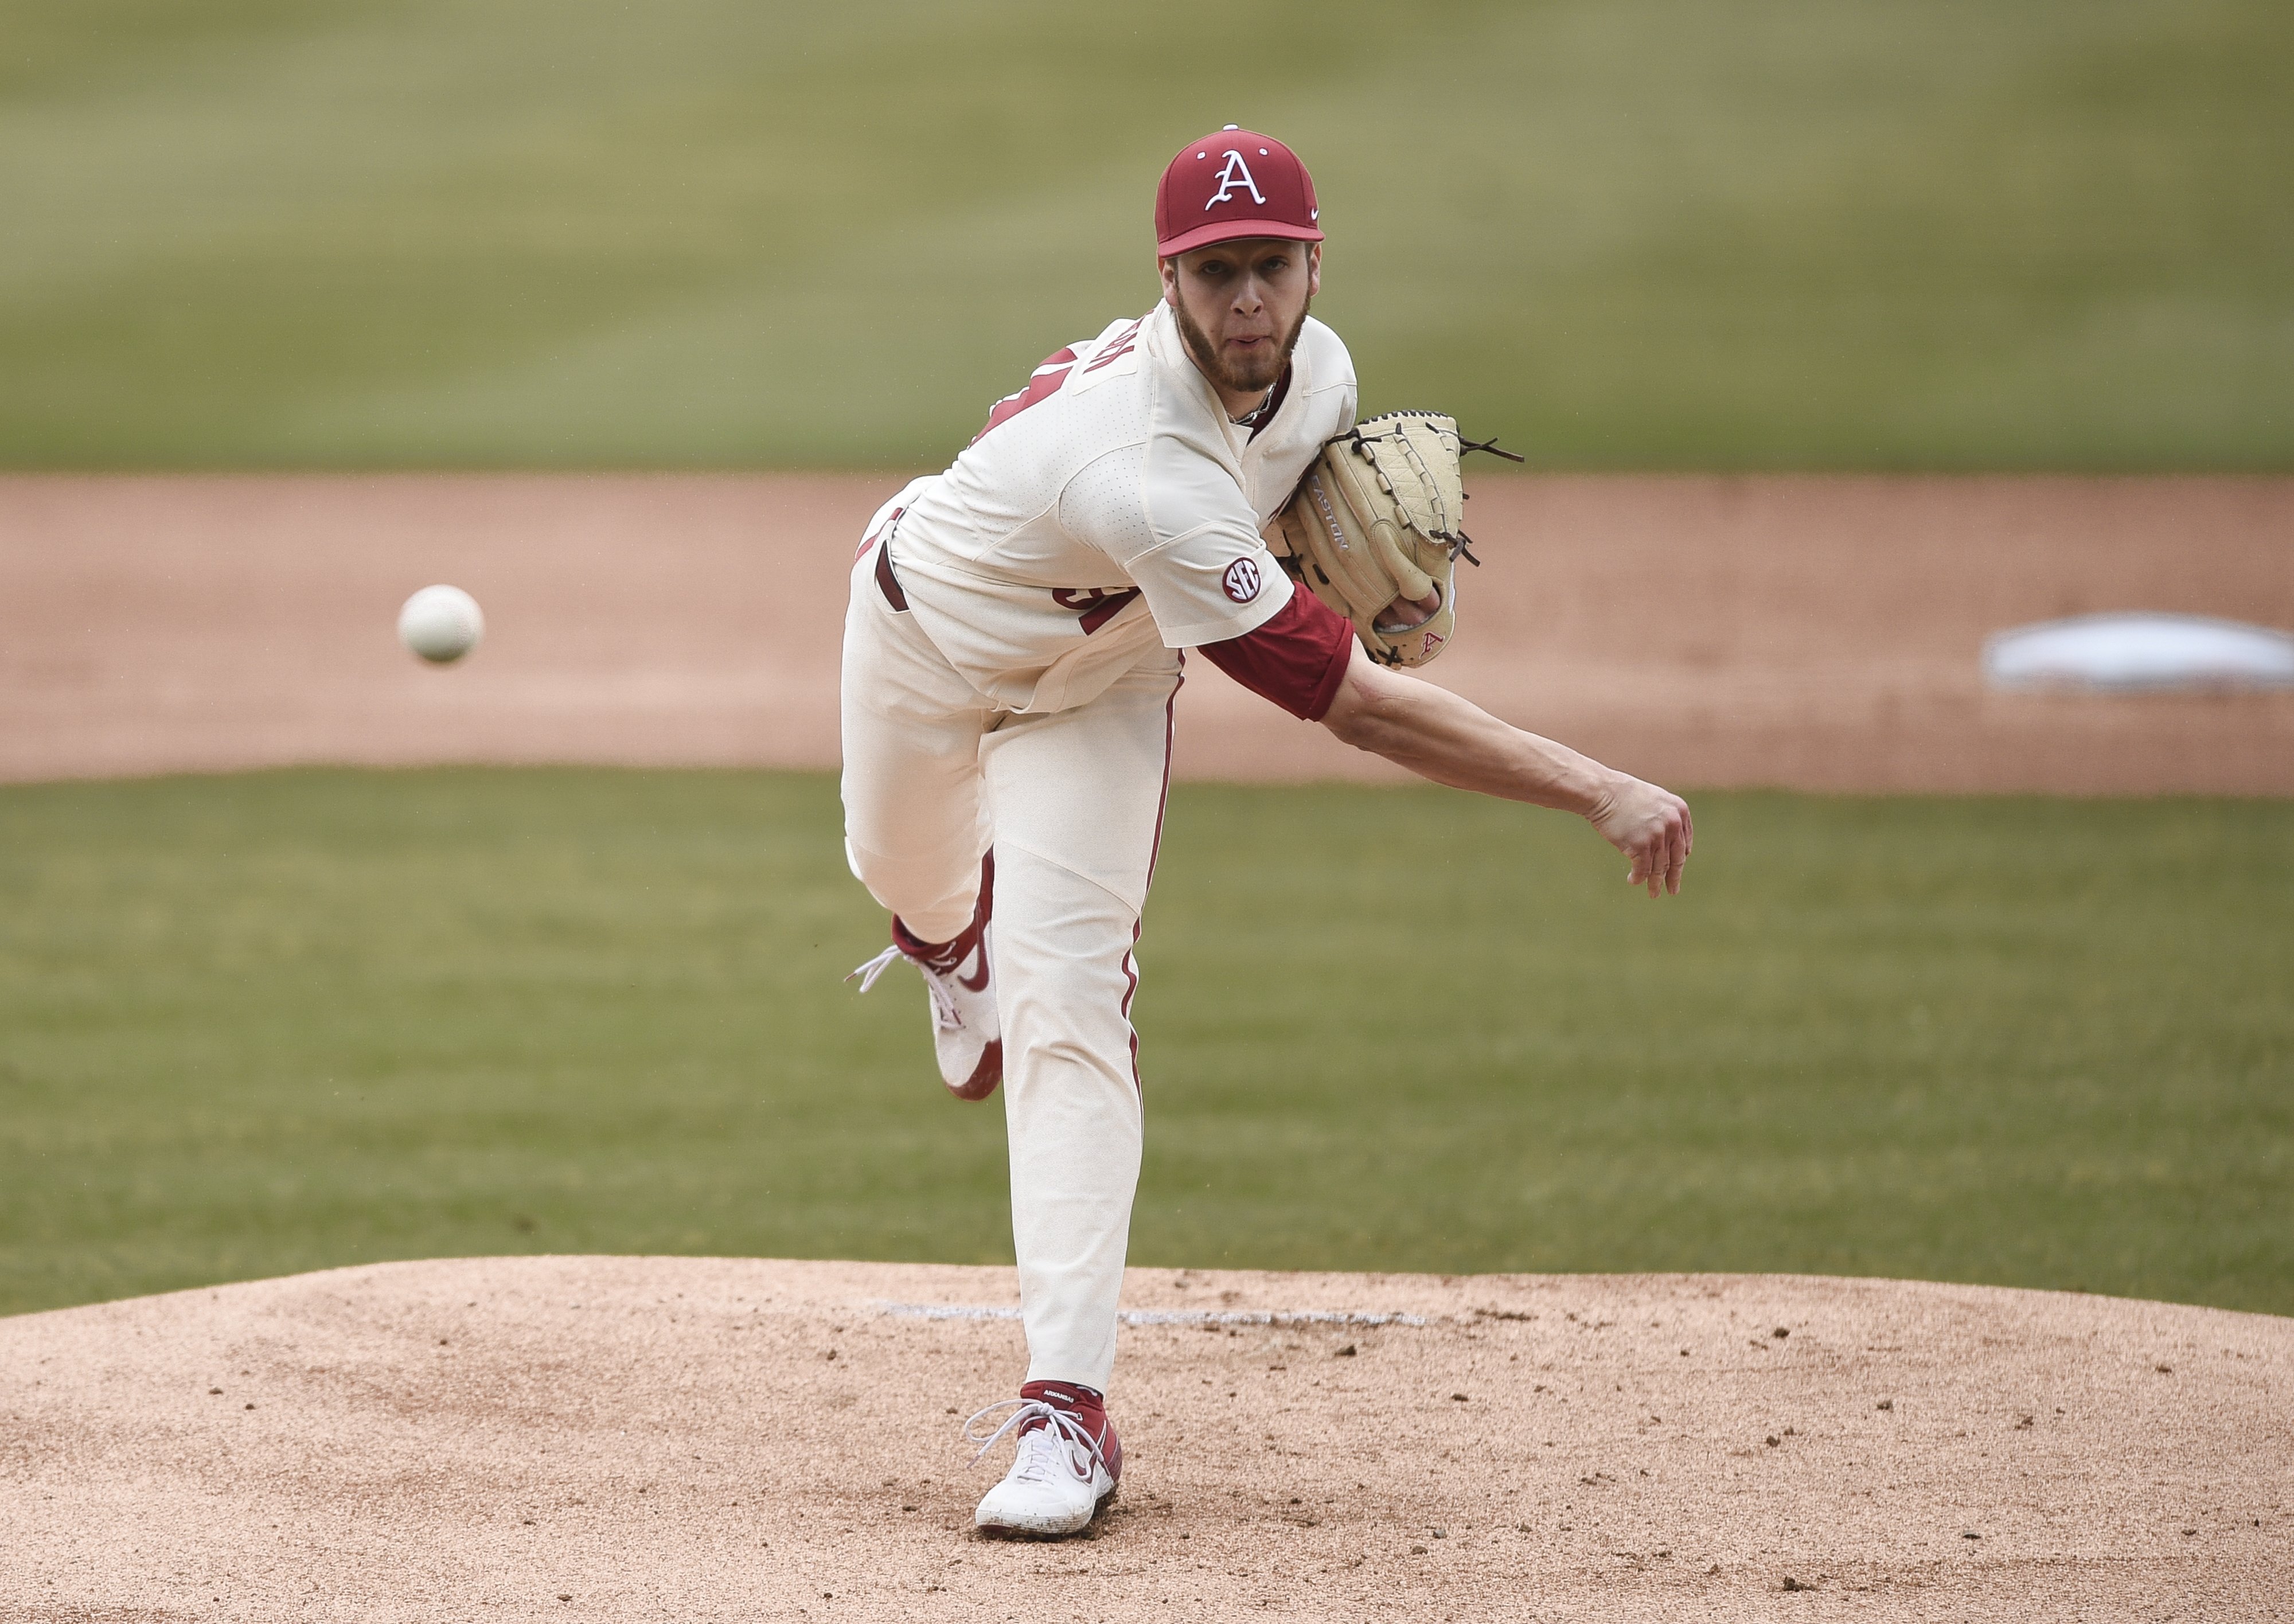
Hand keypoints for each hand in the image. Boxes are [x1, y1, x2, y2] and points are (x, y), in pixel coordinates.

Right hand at [1586, 772, 1693, 897]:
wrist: (1603, 792)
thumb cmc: (1623, 795)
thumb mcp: (1654, 800)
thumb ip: (1665, 816)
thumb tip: (1668, 840)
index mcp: (1679, 811)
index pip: (1684, 842)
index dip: (1680, 857)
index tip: (1676, 868)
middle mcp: (1673, 824)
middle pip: (1676, 858)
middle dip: (1674, 877)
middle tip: (1673, 890)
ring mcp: (1657, 836)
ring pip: (1660, 867)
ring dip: (1656, 883)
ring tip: (1654, 893)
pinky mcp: (1640, 845)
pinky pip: (1643, 869)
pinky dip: (1638, 877)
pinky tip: (1633, 881)